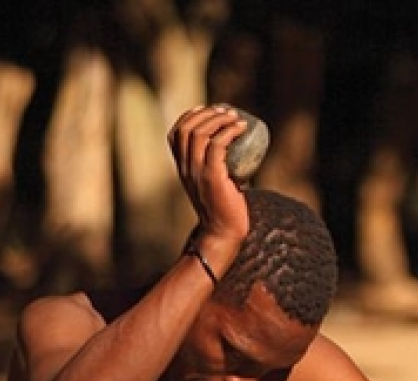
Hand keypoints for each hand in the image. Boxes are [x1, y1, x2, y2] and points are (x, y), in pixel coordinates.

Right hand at [167, 105, 249, 258]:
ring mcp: (197, 171)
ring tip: (235, 117)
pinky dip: (229, 132)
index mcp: (182, 167)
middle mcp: (185, 167)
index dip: (190, 116)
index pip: (176, 133)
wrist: (223, 233)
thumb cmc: (225, 210)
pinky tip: (242, 127)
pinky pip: (218, 146)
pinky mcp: (212, 177)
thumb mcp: (215, 184)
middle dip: (207, 113)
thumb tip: (240, 157)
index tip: (209, 109)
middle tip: (227, 111)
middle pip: (187, 128)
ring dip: (219, 119)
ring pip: (200, 133)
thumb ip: (219, 170)